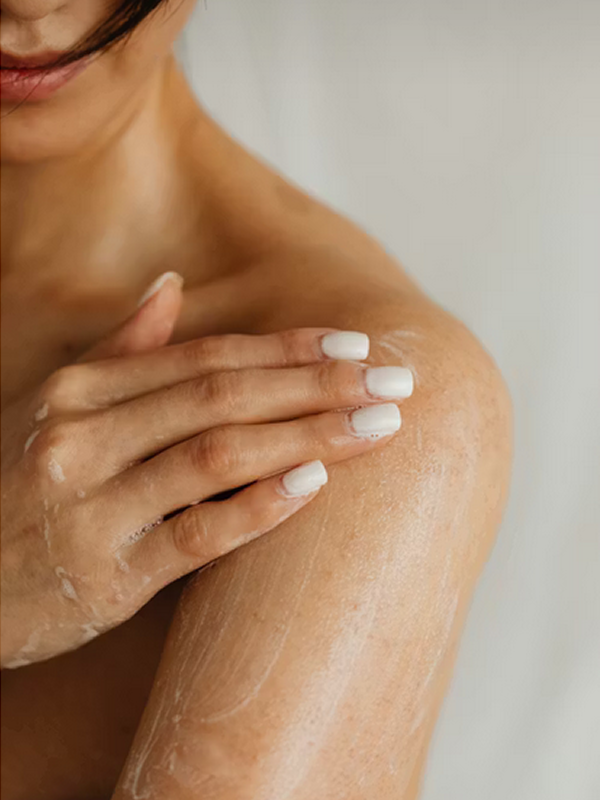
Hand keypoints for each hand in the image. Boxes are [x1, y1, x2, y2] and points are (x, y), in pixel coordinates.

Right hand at [1, 274, 412, 667]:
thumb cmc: (15, 488)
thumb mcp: (53, 409)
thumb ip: (120, 351)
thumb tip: (171, 285)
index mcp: (79, 392)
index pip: (205, 357)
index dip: (287, 347)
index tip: (356, 342)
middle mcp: (83, 440)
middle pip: (222, 396)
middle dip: (317, 382)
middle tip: (394, 378)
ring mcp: (92, 508)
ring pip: (218, 456)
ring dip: (309, 435)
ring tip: (380, 424)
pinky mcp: (106, 578)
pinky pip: (195, 535)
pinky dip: (258, 507)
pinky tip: (316, 485)